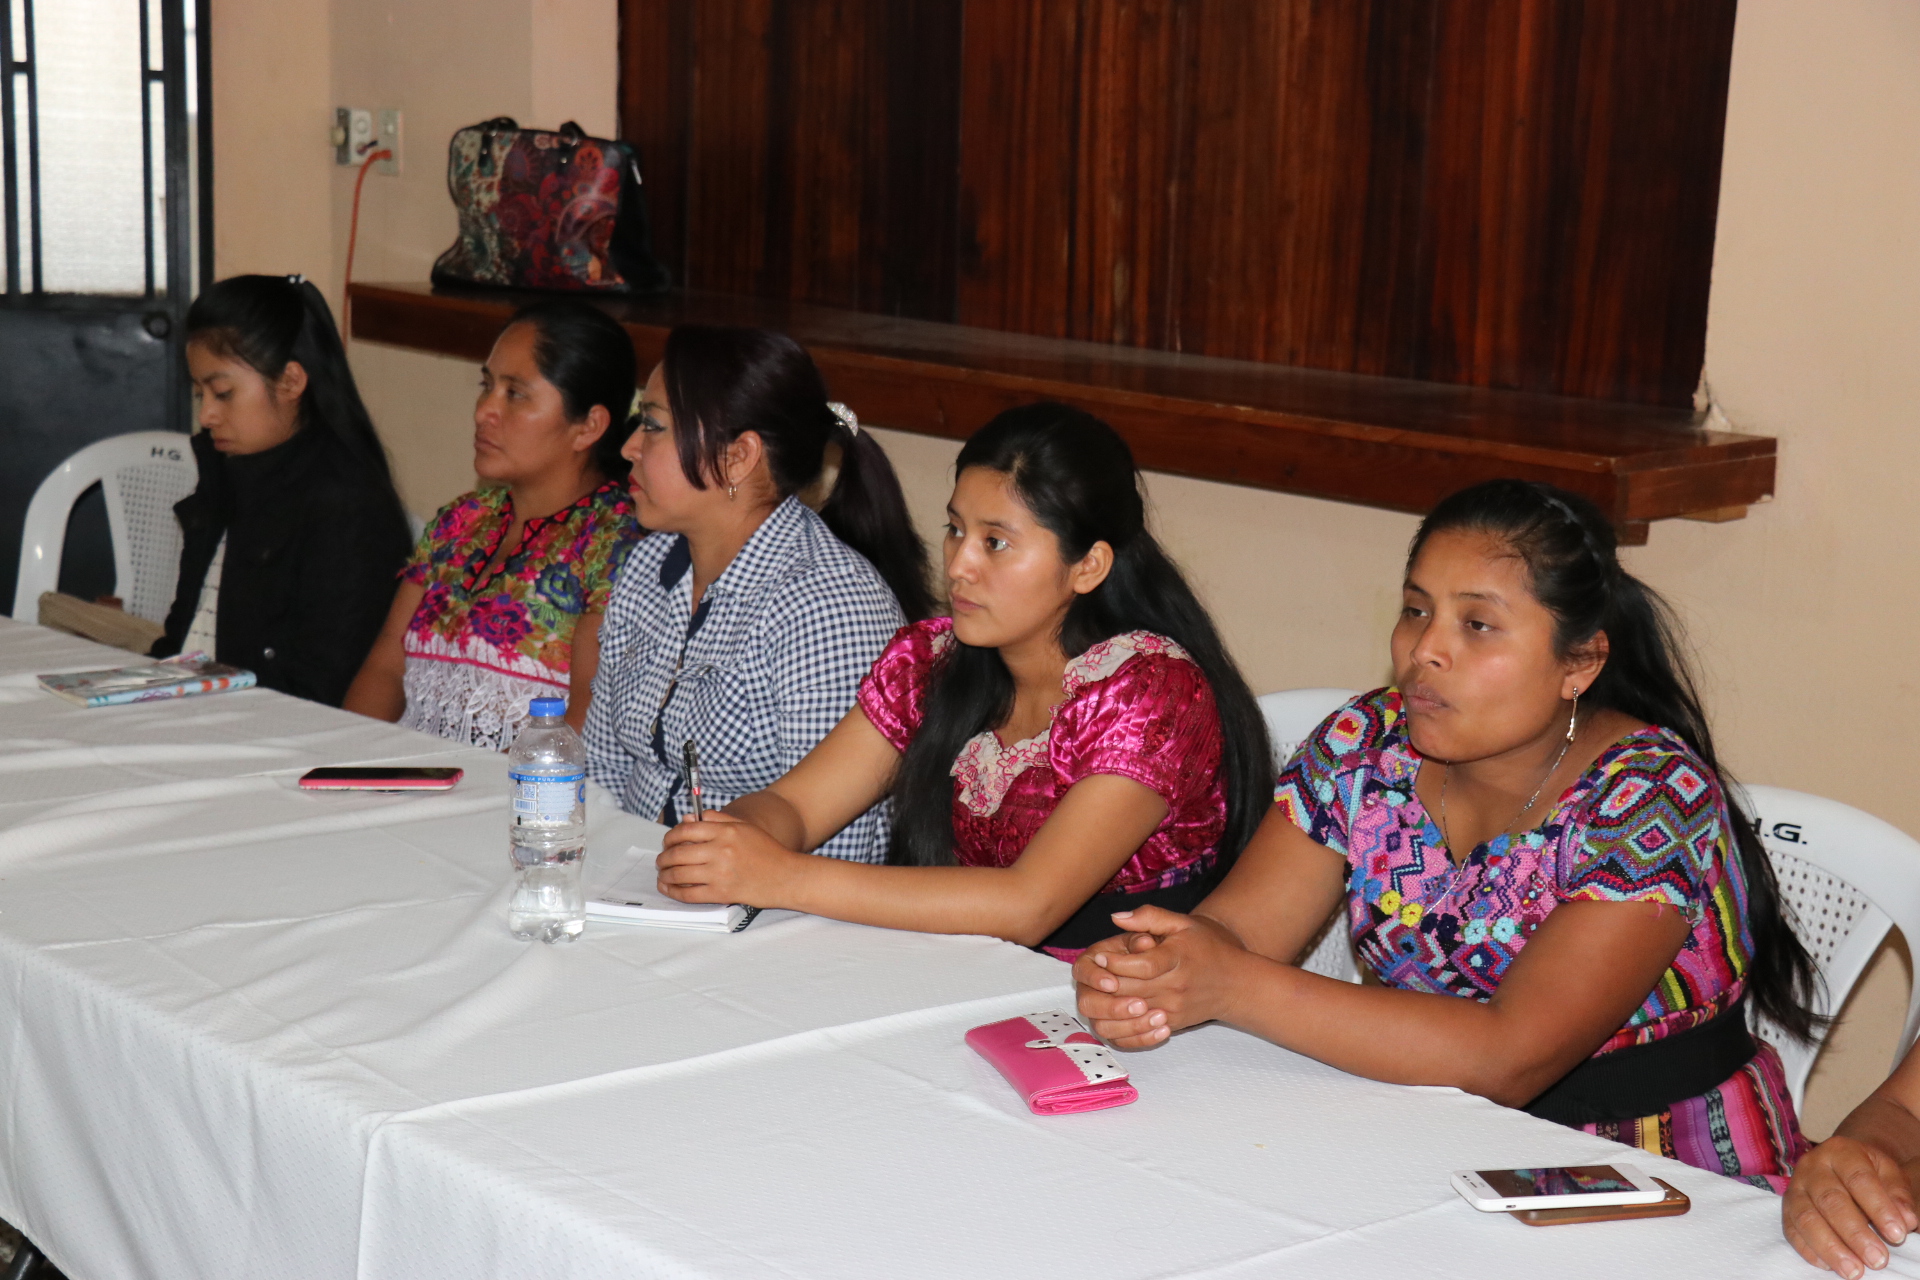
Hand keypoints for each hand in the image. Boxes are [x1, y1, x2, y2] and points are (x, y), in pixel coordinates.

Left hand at [656, 812, 800, 905]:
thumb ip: (718, 819)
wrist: (786, 877)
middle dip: (664, 858)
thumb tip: (691, 818)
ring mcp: (720, 873)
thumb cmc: (768, 851)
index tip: (667, 842)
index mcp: (725, 831)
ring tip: (663, 875)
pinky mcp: (721, 893)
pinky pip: (689, 893)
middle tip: (661, 861)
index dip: (670, 837)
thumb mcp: (745, 827)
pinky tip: (669, 888)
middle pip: (678, 853)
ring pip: (679, 874)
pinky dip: (674, 892)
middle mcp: (720, 850)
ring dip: (665, 875)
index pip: (686, 831)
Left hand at [1071, 905, 1247, 1047]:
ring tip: (1100, 993)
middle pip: (1132, 991)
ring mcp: (1174, 1009)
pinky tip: (1111, 1014)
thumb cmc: (1207, 947)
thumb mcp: (1183, 923)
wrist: (1236, 983)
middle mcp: (1176, 986)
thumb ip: (1149, 917)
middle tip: (1092, 976)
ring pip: (1132, 1015)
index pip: (1142, 965)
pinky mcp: (1172, 1024)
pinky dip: (1122, 1027)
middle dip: (1106, 985)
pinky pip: (1140, 1032)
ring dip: (1110, 1008)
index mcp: (1177, 958)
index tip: (1099, 956)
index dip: (1116, 962)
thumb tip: (1117, 917)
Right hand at [1784, 1136, 1918, 1276]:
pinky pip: (1791, 1231)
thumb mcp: (1888, 1174)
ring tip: (1854, 1271)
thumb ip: (1899, 1195)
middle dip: (1855, 1233)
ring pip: (1806, 1218)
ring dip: (1830, 1247)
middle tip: (1878, 1260)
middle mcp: (1812, 1166)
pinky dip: (1809, 1250)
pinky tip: (1828, 1266)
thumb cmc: (1869, 1174)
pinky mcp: (1785, 1209)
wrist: (1839, 1165)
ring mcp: (1795, 1187)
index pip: (1859, 1179)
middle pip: (1830, 1200)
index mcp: (1841, 1152)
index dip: (1879, 1208)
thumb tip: (1906, 1220)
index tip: (1898, 1235)